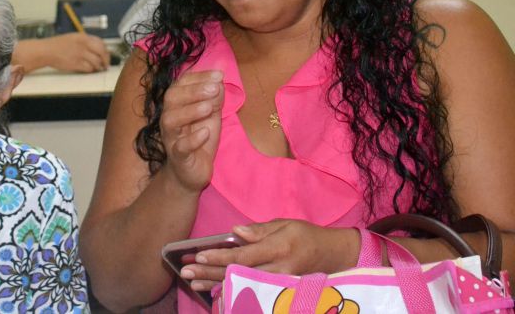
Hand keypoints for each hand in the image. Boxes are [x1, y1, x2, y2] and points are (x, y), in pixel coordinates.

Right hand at [44, 33, 109, 72]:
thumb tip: (97, 48)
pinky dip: (90, 70)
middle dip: (106, 60)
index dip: (105, 50)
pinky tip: (89, 69)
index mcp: (83, 37)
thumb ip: (85, 41)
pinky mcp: (76, 64)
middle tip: (106, 64)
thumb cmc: (57, 45)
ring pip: (97, 62)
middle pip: (102, 52)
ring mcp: (80, 54)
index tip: (106, 54)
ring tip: (97, 68)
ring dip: (98, 66)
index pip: (101, 42)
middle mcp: (83, 45)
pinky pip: (89, 68)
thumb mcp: (73, 37)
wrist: (46, 51)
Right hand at [160, 70, 223, 192]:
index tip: (219, 75)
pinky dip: (192, 139)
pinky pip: (180, 147)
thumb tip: (219, 77)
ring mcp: (172, 137)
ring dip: (190, 111)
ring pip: (171, 120)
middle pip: (172, 98)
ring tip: (209, 107)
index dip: (199, 77)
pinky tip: (205, 133)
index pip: (181, 83)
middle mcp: (170, 117)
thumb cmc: (200, 138)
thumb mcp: (211, 114)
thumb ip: (215, 96)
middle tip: (214, 88)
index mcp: (177, 104)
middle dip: (193, 90)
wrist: (192, 171)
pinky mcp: (178, 157)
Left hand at [180, 220, 359, 291]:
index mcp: (278, 249)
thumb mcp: (286, 224)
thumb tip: (234, 231)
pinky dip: (229, 291)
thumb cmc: (306, 235)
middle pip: (237, 273)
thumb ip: (260, 230)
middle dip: (209, 272)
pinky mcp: (276, 292)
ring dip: (214, 284)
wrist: (333, 256)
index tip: (199, 255)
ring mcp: (277, 285)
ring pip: (240, 286)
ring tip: (192, 282)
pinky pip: (250, 293)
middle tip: (185, 271)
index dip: (220, 256)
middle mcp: (277, 270)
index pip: (244, 256)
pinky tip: (212, 291)